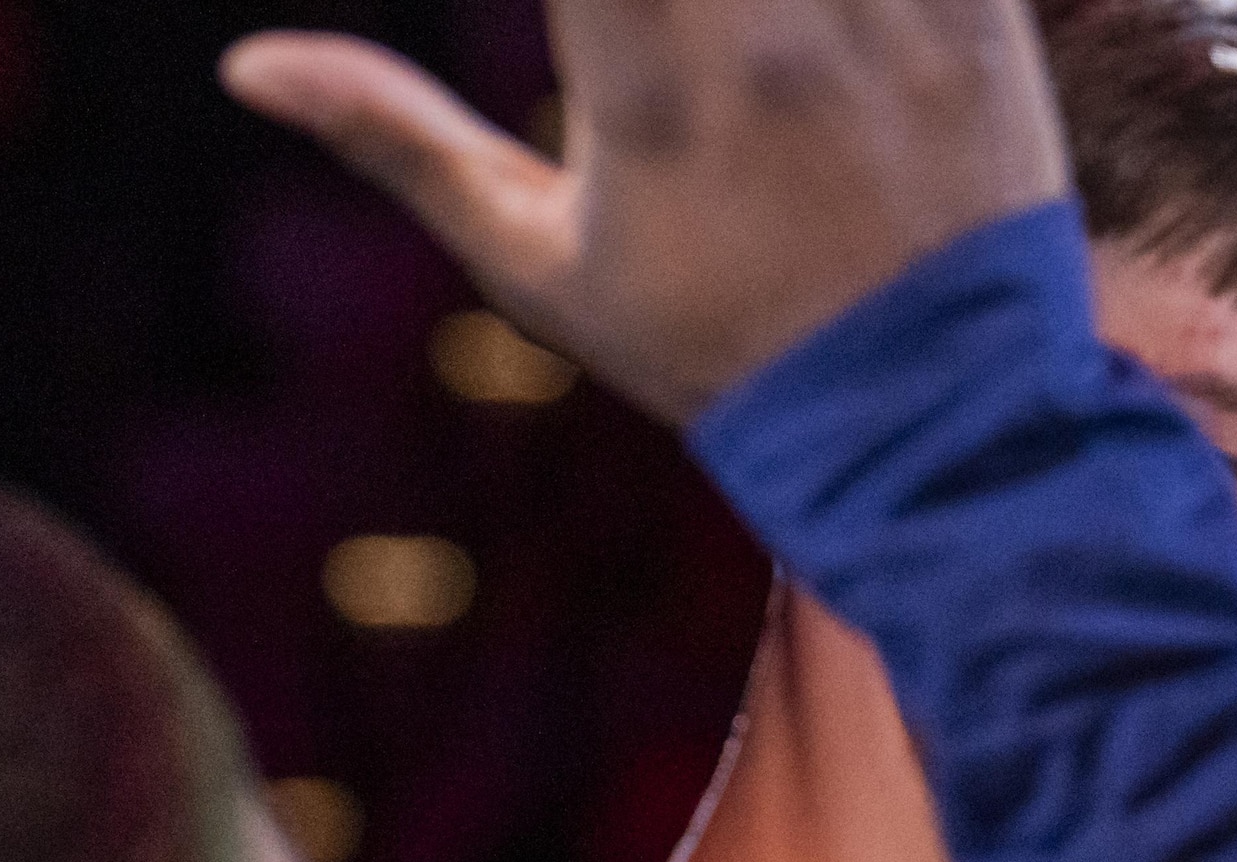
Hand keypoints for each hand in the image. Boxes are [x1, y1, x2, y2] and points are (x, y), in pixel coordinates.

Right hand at [222, 0, 1065, 422]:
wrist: (941, 442)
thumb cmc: (723, 359)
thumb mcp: (544, 269)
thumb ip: (401, 145)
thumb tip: (252, 66)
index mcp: (644, 76)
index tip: (589, 10)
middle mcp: (768, 29)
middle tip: (660, 11)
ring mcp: (888, 22)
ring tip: (735, 17)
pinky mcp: (983, 30)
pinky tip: (823, 11)